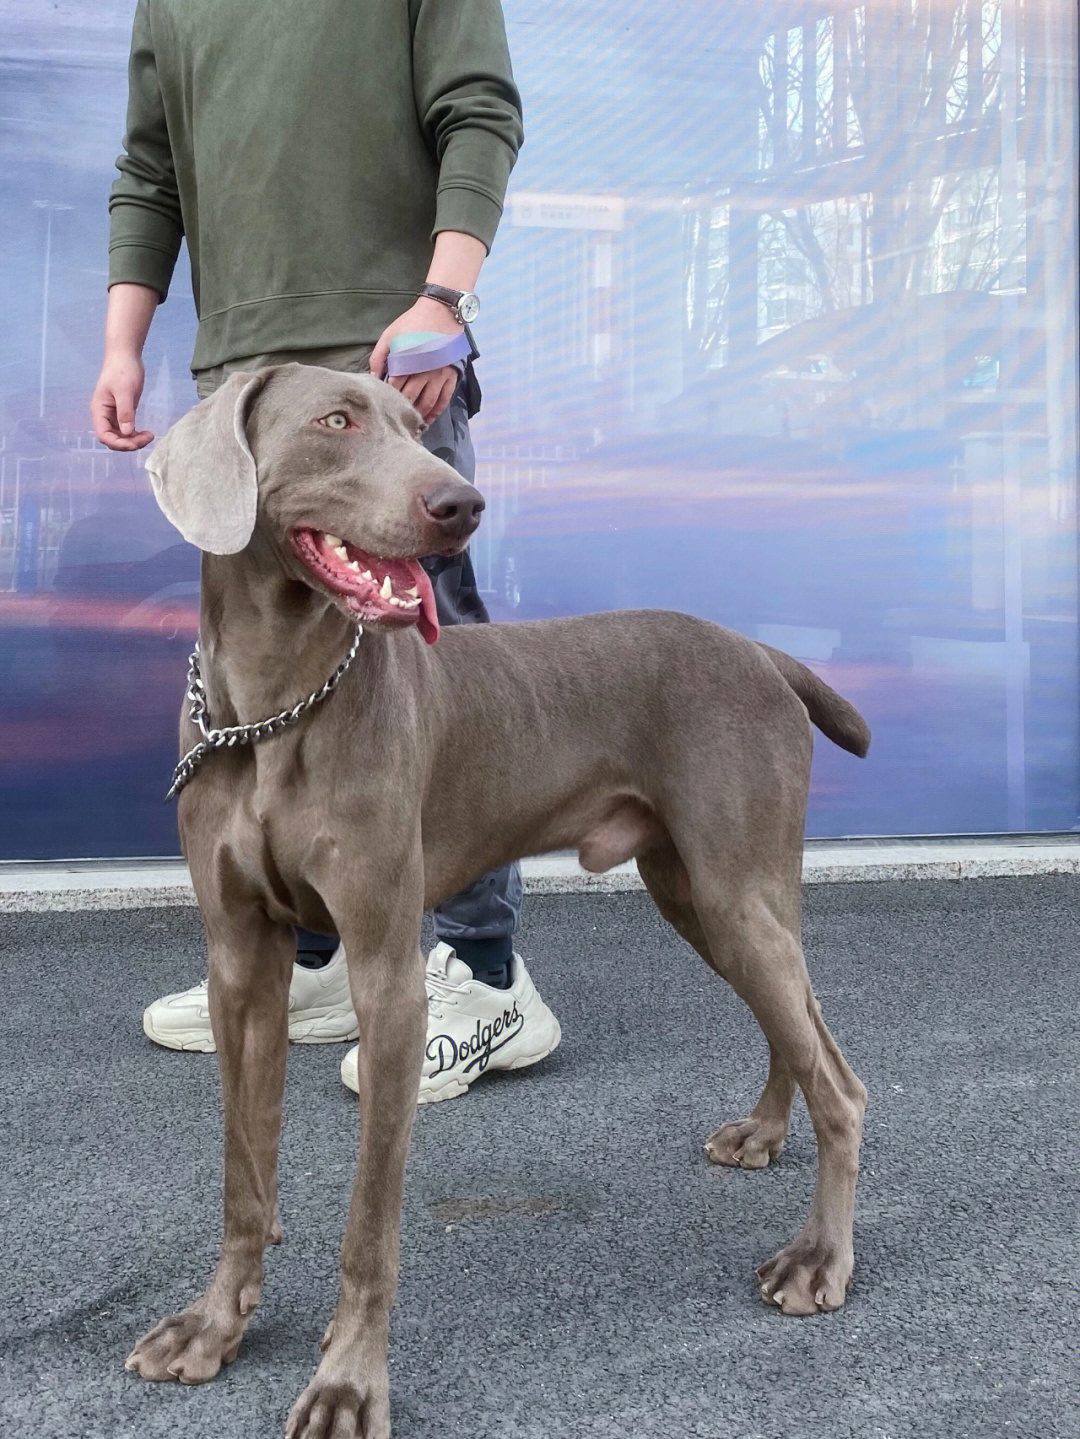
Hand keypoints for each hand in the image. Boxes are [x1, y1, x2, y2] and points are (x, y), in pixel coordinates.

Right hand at [91, 352, 153, 450]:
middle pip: (113, 439)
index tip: (135, 443)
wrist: (126, 356)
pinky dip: (136, 435)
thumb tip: (127, 432)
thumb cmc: (123, 370)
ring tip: (150, 436)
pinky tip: (147, 433)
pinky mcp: (123, 412)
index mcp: (99, 410)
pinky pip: (127, 430)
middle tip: (147, 438)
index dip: (118, 443)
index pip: (103, 435)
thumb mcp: (125, 391)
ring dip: (134, 441)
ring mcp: (113, 415)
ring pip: (121, 436)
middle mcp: (104, 415)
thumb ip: (125, 412)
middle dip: (129, 443)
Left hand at [369, 297, 462, 424]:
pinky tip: (429, 419)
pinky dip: (436, 412)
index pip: (395, 386)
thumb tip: (373, 377)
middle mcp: (424, 372)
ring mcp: (439, 376)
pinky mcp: (451, 376)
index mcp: (408, 362)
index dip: (388, 395)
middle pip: (410, 397)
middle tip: (394, 417)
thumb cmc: (413, 323)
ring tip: (411, 424)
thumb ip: (379, 356)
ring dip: (419, 415)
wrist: (441, 312)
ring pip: (428, 402)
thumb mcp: (390, 334)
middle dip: (401, 408)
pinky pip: (444, 399)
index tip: (383, 401)